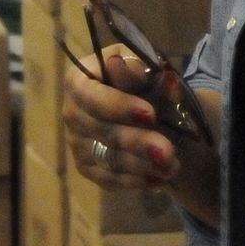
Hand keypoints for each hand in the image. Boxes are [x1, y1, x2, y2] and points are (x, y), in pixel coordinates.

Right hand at [61, 45, 179, 188]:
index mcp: (79, 80)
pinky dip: (136, 181)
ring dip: (141, 165)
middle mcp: (72, 112)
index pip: (91, 96)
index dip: (118, 106)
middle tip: (167, 151)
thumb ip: (137, 69)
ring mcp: (77, 143)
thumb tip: (120, 65)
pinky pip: (108, 180)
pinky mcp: (87, 167)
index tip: (150, 114)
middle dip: (137, 142)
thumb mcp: (145, 68)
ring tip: (172, 166)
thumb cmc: (143, 80)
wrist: (148, 104)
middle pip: (101, 131)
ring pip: (107, 159)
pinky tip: (160, 179)